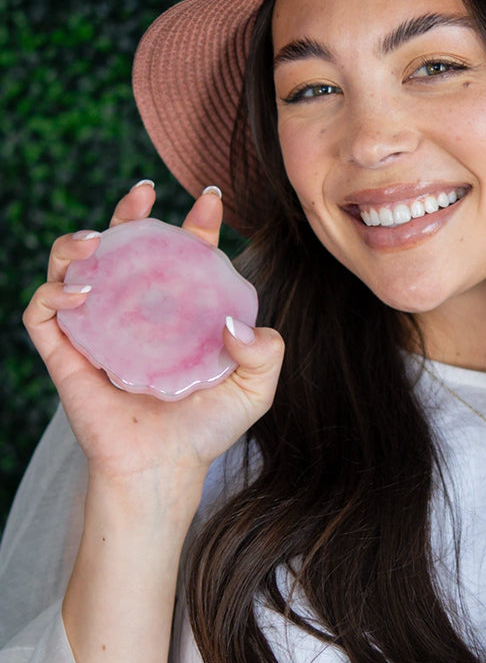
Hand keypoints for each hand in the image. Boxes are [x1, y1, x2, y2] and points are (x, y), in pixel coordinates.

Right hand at [22, 180, 283, 493]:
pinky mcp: (65, 353)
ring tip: (98, 238)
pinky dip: (54, 290)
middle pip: (123, 246)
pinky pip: (43, 311)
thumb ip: (266, 352)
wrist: (164, 471)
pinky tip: (82, 290)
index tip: (211, 200)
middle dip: (130, 211)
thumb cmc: (206, 430)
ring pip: (72, 266)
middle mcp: (134, 312)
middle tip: (144, 191)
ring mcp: (96, 329)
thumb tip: (234, 322)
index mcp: (177, 311)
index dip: (195, 222)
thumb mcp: (255, 387)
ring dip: (76, 241)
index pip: (181, 253)